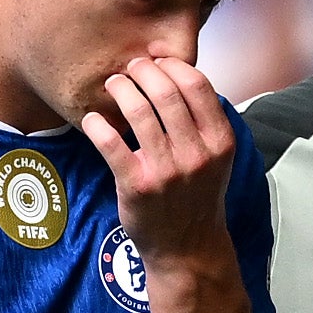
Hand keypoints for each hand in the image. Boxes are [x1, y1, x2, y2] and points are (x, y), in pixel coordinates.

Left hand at [83, 56, 234, 273]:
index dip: (172, 65)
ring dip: (120, 90)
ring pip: (139, 111)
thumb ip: (204, 121)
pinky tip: (93, 120)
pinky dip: (97, 125)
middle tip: (129, 70)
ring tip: (113, 86)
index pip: (197, 84)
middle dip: (142, 71)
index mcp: (220, 141)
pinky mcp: (138, 186)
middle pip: (166, 91)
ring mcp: (167, 171)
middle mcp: (197, 154)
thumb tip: (176, 75)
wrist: (187, 250)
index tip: (157, 62)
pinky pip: (111, 144)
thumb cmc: (197, 198)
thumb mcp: (217, 159)